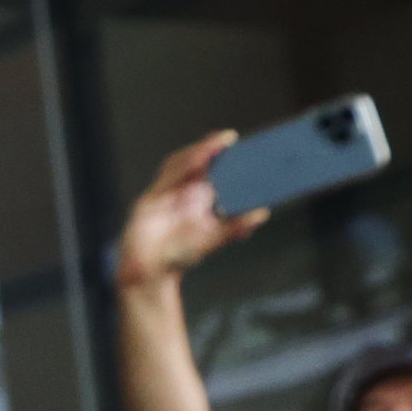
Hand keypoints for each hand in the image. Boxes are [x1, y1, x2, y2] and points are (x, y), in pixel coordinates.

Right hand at [112, 132, 267, 290]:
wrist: (151, 272)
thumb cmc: (179, 253)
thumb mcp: (214, 238)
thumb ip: (236, 226)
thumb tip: (262, 213)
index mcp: (193, 194)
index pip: (207, 166)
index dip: (218, 150)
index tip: (235, 140)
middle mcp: (177, 190)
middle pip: (192, 159)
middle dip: (209, 146)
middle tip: (229, 138)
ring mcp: (162, 193)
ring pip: (178, 165)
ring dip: (196, 153)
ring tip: (215, 144)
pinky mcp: (148, 201)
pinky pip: (165, 180)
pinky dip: (181, 170)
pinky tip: (196, 163)